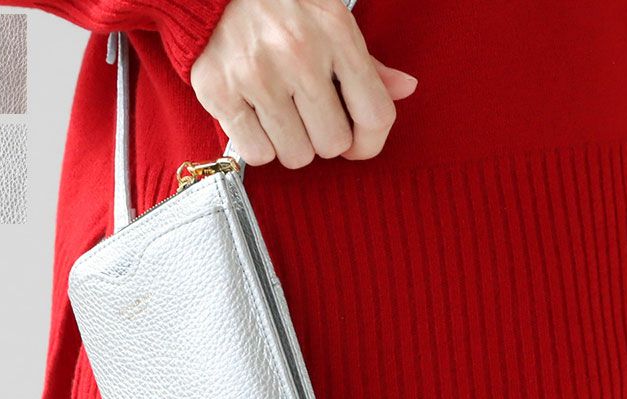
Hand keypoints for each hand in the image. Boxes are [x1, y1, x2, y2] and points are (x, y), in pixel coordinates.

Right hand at [190, 0, 416, 168]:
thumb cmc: (279, 9)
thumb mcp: (330, 23)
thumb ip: (366, 64)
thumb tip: (405, 89)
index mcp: (336, 33)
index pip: (375, 115)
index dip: (369, 143)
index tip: (355, 144)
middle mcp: (299, 53)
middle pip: (333, 144)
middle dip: (322, 139)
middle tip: (306, 117)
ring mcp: (257, 75)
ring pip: (296, 156)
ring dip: (290, 145)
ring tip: (278, 116)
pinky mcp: (221, 93)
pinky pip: (258, 154)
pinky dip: (259, 146)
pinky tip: (254, 119)